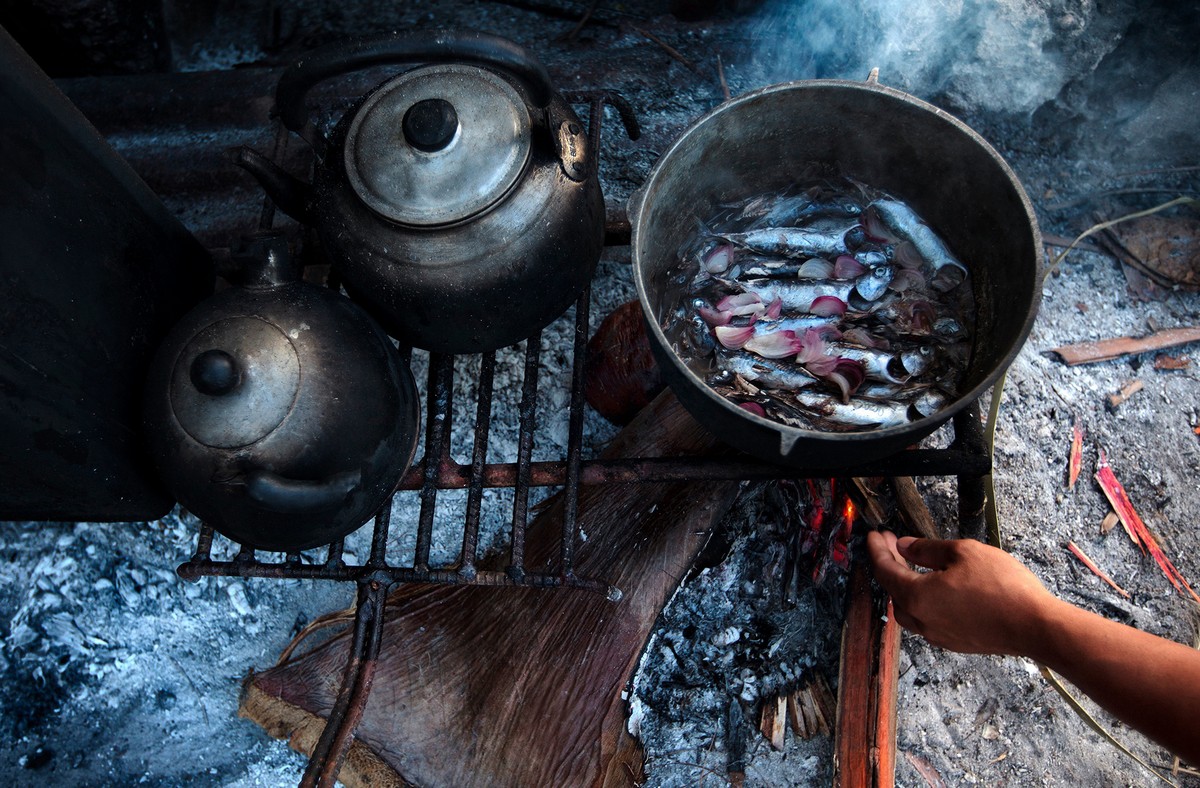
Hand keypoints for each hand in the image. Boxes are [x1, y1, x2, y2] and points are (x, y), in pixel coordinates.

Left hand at [866, 531, 1059, 655]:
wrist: (1034, 626)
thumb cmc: (1002, 588)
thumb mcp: (962, 552)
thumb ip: (927, 549)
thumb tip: (905, 547)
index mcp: (917, 597)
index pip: (885, 570)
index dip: (878, 549)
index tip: (875, 535)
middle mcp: (922, 620)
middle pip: (893, 590)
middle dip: (889, 564)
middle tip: (892, 544)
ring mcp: (938, 635)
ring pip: (908, 608)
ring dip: (904, 585)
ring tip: (910, 564)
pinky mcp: (954, 642)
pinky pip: (927, 619)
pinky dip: (922, 601)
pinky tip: (934, 588)